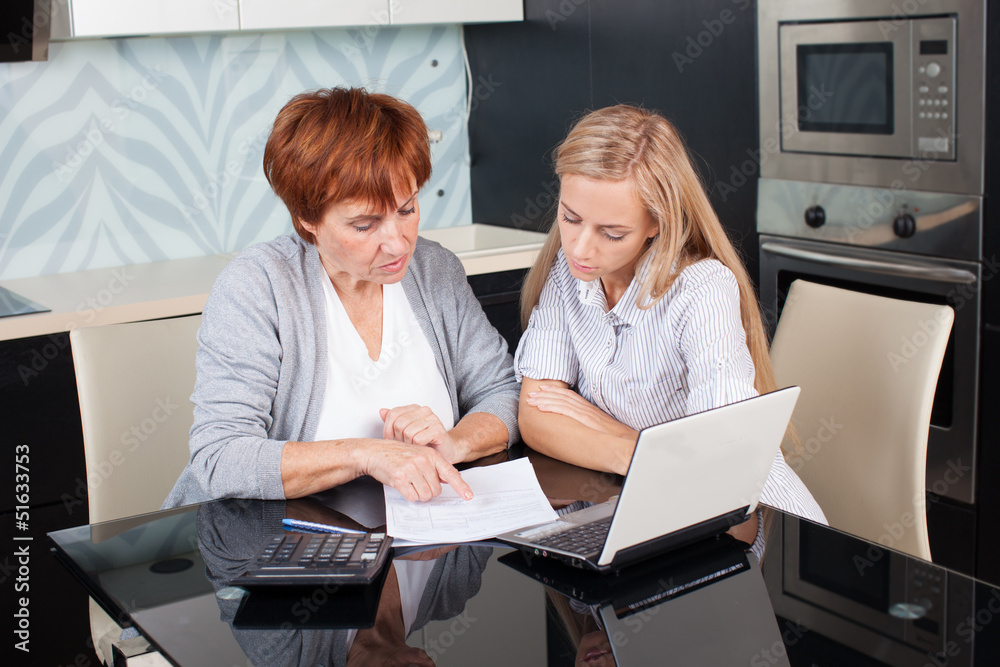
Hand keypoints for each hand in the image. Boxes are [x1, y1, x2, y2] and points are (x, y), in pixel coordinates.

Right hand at [358, 439, 472, 501]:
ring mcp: (412, 469)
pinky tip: (402, 485)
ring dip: (417, 493)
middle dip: (427, 490)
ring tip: (408, 482)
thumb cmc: (394, 454)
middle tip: (416, 482)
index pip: (450, 472)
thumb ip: (433, 467)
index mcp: (430, 455)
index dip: (461, 486)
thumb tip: (446, 479)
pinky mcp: (401, 478)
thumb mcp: (418, 455)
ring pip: (425, 495)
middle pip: (436, 490)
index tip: (468, 496)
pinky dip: (408, 495)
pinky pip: (412, 497)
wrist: (374, 452)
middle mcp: (423, 461)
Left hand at [380, 405, 465, 462]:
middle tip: (407, 445)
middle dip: (399, 439)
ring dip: (409, 445)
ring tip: (416, 447)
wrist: (447, 450)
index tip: (391, 439)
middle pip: (399, 424)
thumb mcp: (406, 431)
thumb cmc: (426, 442)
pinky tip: (423, 449)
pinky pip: (418, 439)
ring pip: (408, 433)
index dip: (388, 429)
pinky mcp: (438, 430)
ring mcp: (432, 419)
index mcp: (414, 408)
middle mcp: (424, 410)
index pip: (393, 414)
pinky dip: (417, 448)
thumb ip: (394, 421)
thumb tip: (382, 411)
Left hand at [526, 385, 638, 439]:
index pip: (570, 396)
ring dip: (544, 400)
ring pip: (561, 402)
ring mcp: (586, 413)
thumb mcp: (603, 427)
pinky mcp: (585, 420)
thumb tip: (582, 426)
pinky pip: (565, 411)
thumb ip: (591, 423)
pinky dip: (552, 408)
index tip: (544, 389)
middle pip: (562, 397)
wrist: (628, 442)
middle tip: (531, 394)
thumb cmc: (618, 438)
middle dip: (545, 394)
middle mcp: (587, 408)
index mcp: (591, 409)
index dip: (555, 391)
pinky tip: (542, 408)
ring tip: (531, 400)